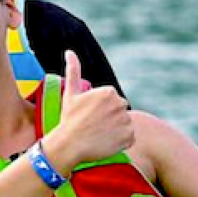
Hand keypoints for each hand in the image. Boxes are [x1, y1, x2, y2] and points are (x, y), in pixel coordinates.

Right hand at [42, 51, 131, 172]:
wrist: (69, 145)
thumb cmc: (68, 119)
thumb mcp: (70, 93)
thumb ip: (73, 71)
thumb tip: (69, 52)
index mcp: (109, 92)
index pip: (112, 102)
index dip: (101, 111)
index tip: (90, 117)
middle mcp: (120, 104)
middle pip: (119, 112)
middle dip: (110, 119)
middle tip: (94, 127)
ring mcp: (125, 121)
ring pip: (124, 125)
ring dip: (115, 130)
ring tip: (99, 135)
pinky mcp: (129, 137)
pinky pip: (129, 139)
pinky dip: (120, 142)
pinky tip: (106, 143)